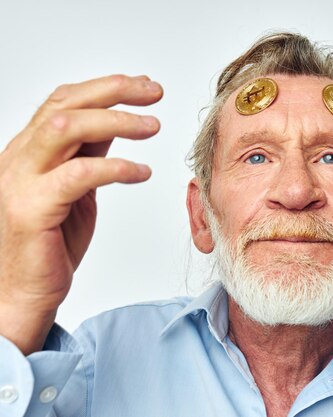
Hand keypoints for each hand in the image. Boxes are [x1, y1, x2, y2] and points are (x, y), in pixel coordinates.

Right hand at [0, 75, 162, 353]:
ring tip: (153, 126)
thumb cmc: (50, 244)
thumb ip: (88, 153)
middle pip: (65, 104)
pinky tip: (142, 172)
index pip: (64, 100)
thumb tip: (117, 122)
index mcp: (30, 150)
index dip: (106, 87)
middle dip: (114, 91)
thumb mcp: (75, 187)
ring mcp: (21, 181)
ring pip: (65, 127)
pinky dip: (115, 168)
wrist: (21, 294)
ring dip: (115, 121)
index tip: (144, 85)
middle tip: (154, 92)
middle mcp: (20, 158)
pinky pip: (78, 175)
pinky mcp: (32, 209)